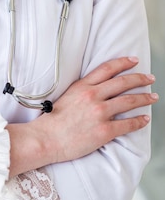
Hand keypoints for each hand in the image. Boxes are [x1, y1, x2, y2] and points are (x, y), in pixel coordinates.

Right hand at [8, 56, 157, 175]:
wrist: (46, 138)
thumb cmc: (53, 120)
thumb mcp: (66, 96)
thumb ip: (83, 90)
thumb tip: (98, 88)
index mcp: (82, 86)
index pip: (107, 69)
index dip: (123, 63)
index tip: (134, 61)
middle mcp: (92, 96)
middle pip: (122, 83)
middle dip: (140, 79)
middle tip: (150, 78)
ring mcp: (99, 113)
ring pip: (129, 101)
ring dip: (144, 98)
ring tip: (153, 97)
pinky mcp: (104, 130)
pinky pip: (127, 124)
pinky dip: (139, 121)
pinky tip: (145, 119)